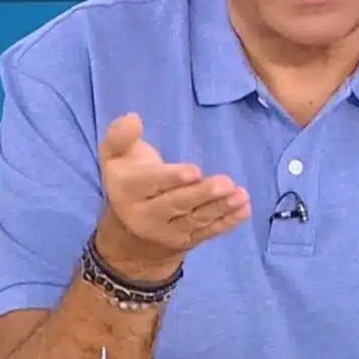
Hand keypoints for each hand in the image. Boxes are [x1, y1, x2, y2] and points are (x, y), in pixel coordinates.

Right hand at [95, 113, 250, 279]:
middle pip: (176, 204)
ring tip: (240, 195)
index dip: (171, 178)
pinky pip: (208, 232)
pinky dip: (227, 222)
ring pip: (195, 219)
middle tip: (225, 183)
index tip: (195, 171)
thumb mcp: (115, 156)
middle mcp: (146, 216)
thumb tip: (133, 118)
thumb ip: (120, 136)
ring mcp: (168, 232)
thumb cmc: (129, 179)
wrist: (130, 232)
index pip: (150, 184)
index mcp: (127, 191)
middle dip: (202, 194)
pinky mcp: (187, 240)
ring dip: (220, 208)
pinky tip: (244, 210)